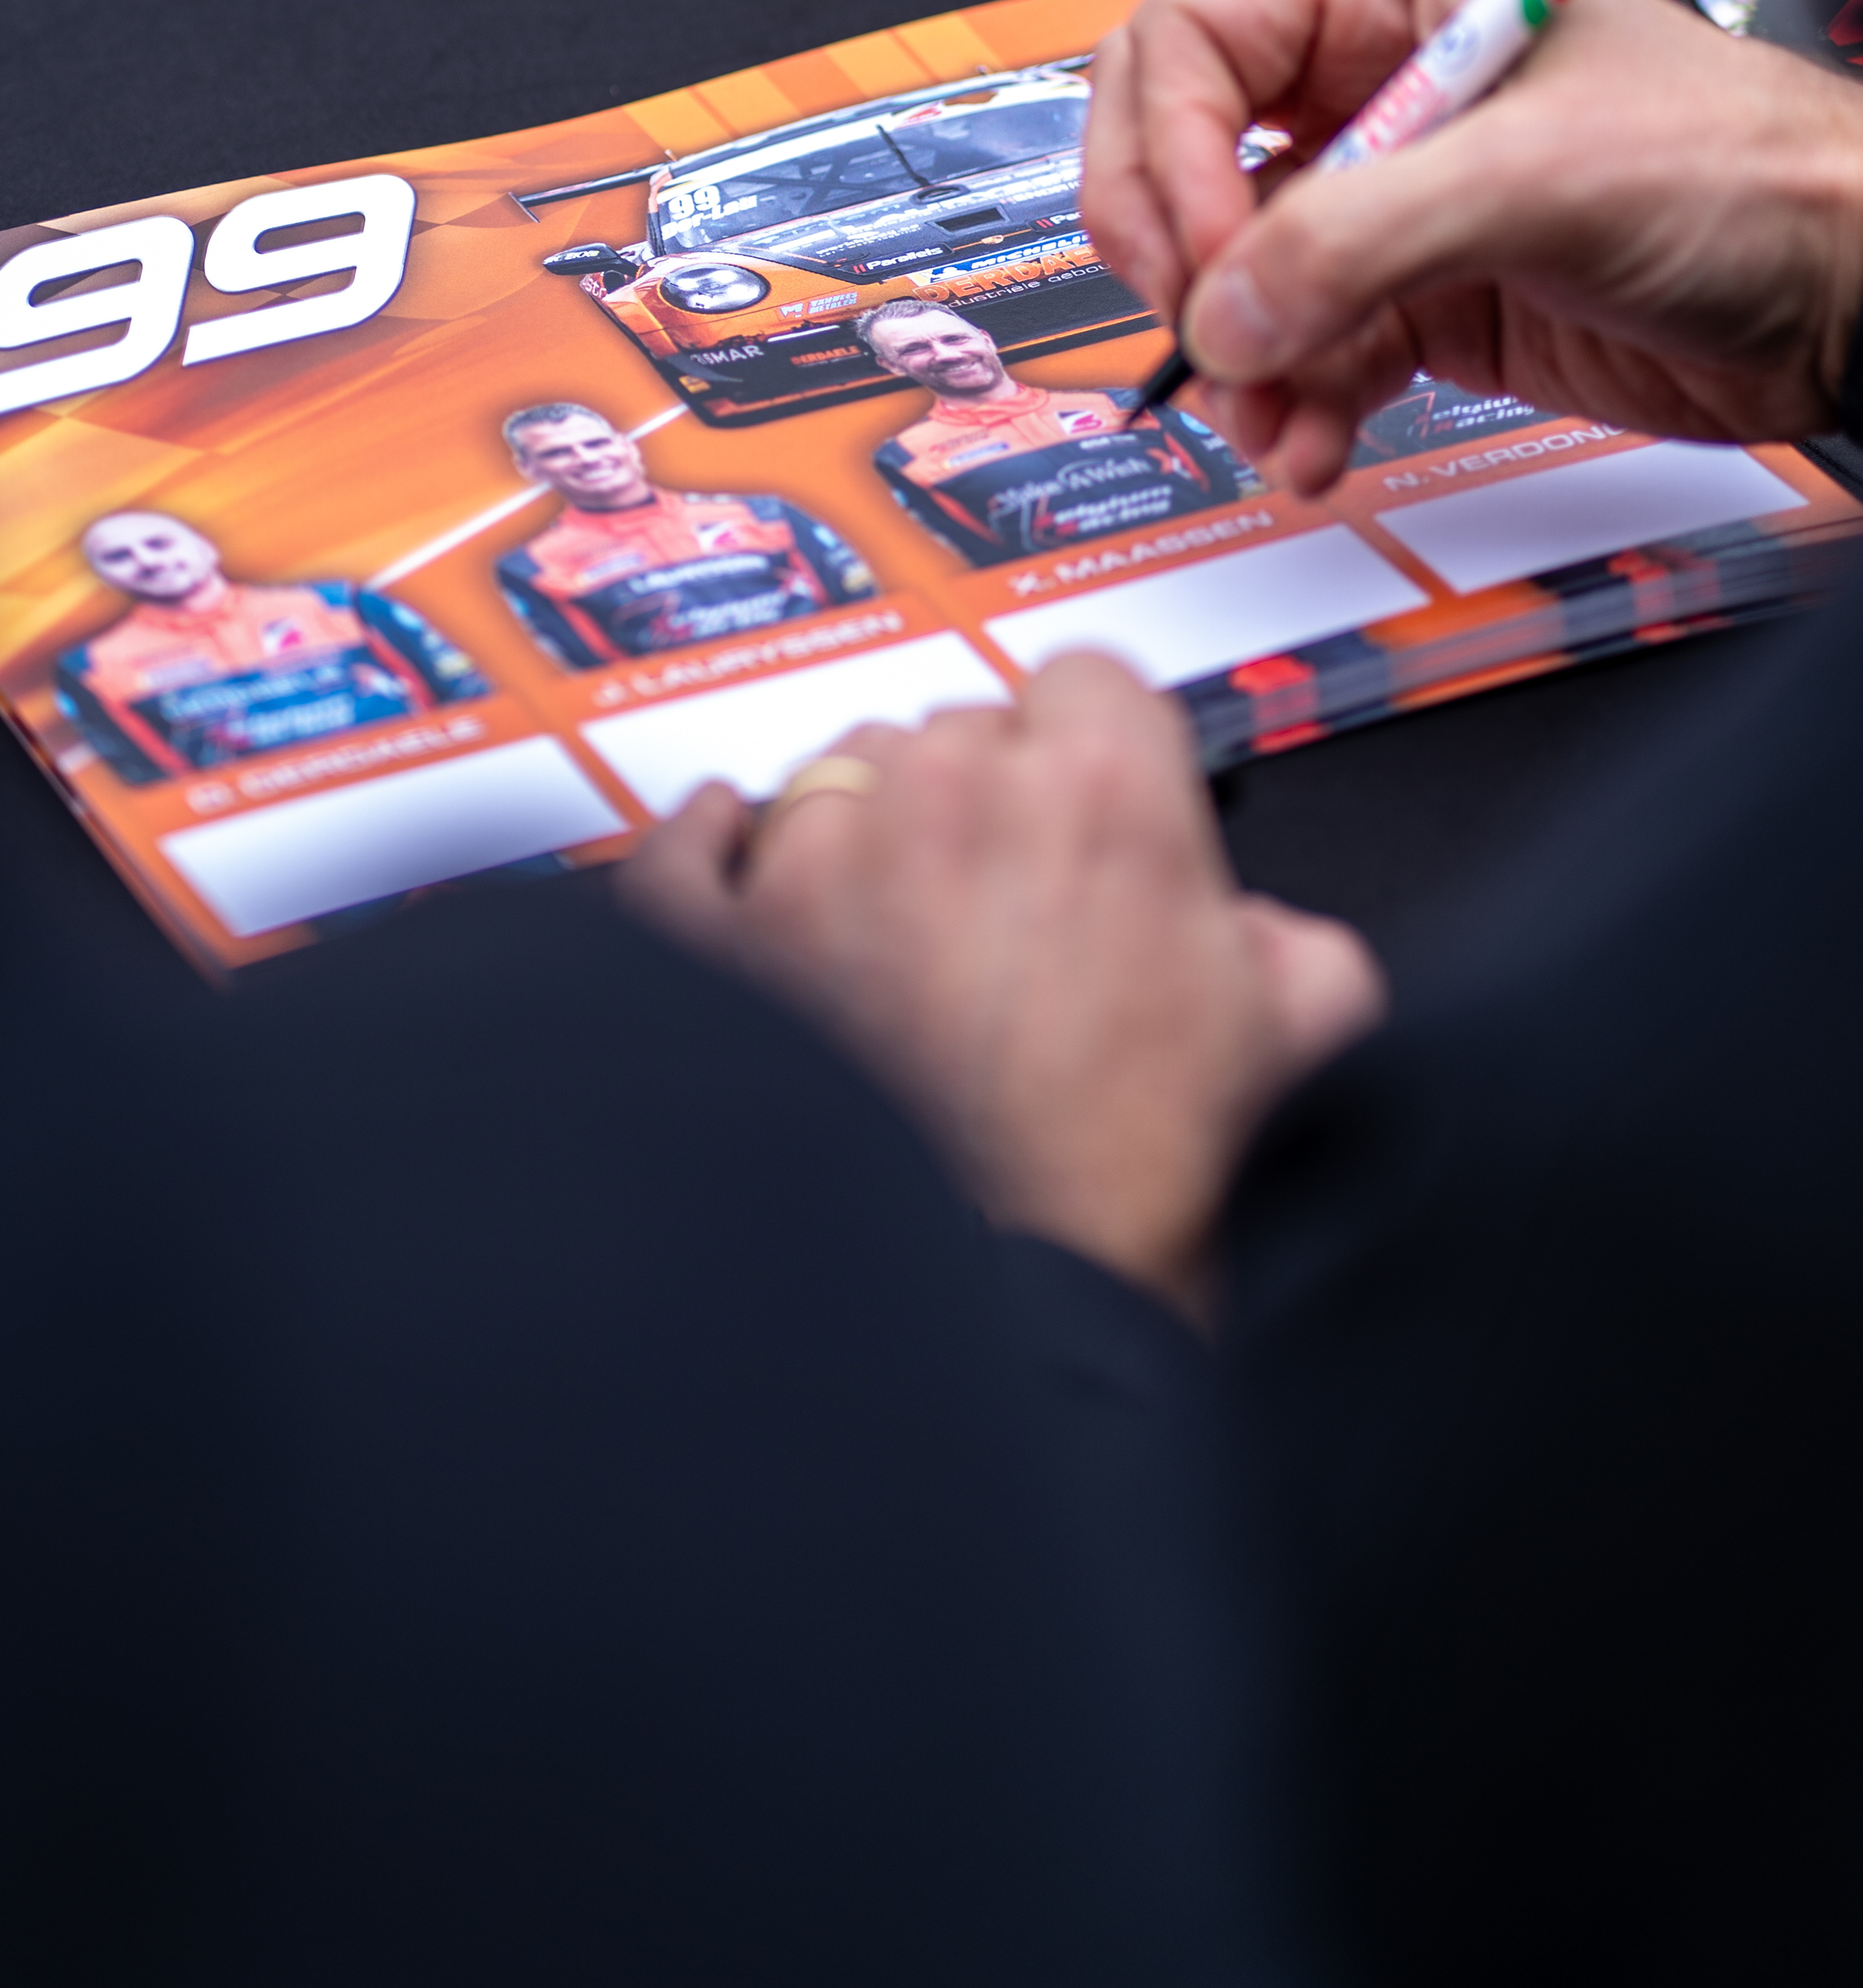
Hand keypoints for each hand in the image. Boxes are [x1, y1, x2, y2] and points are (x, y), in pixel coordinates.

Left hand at [616, 657, 1382, 1313]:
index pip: (1089, 681)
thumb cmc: (1124, 1187)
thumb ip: (1293, 942)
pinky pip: (690, 845)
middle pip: (963, 730)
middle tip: (1008, 907)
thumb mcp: (1297, 1042)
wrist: (1014, 1306)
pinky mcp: (720, 936)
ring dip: (866, 837)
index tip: (1085, 796)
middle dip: (987, 804)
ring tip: (900, 942)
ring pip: (836, 778)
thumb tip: (1259, 931)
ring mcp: (819, 859)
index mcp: (1100, 795)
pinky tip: (729, 848)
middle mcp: (950, 797)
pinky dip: (711, 845)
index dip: (1096, 747)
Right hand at [1084, 0, 1862, 493]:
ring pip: (1235, 272)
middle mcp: (1375, 77)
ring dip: (1240, 359)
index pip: (1191, 44)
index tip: (1209, 259)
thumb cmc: (1753, 174)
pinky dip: (1292, 403)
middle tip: (1213, 335)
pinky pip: (1300, 346)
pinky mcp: (1417, 292)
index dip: (1173, 153)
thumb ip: (1361, 239)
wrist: (1849, 296)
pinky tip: (1316, 440)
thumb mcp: (1541, 178)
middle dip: (1188, 263)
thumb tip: (1227, 310)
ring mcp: (1392, 192)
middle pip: (1184, 155)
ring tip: (1276, 418)